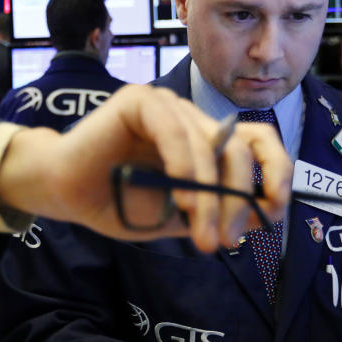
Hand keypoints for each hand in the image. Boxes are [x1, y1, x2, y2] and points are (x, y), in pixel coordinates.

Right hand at [0, 85, 291, 251]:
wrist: (65, 194)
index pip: (257, 142)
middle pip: (238, 148)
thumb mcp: (178, 215)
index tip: (276, 210)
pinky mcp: (139, 100)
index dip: (276, 171)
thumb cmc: (117, 203)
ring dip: (212, 195)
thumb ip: (214, 211)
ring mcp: (166, 106)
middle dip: (240, 199)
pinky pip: (173, 131)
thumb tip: (260, 218)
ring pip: (208, 145)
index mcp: (205, 140)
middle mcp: (190, 118)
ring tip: (202, 235)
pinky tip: (181, 200)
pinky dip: (183, 167)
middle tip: (227, 240)